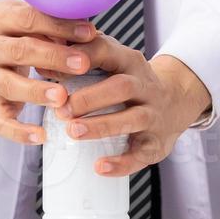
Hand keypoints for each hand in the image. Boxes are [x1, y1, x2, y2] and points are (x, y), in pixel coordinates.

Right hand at [0, 0, 97, 145]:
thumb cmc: (12, 26)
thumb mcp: (26, 13)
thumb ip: (53, 20)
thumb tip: (89, 31)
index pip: (28, 20)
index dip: (59, 27)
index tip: (89, 33)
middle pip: (19, 51)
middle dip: (53, 57)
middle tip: (83, 64)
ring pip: (9, 86)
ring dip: (37, 92)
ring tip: (62, 97)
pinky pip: (0, 122)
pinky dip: (19, 132)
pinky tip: (42, 136)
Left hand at [50, 35, 210, 176]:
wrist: (178, 99)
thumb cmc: (131, 81)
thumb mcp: (114, 62)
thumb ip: (82, 60)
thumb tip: (41, 62)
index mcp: (129, 61)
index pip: (107, 51)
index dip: (82, 58)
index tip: (54, 66)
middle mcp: (145, 86)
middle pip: (121, 87)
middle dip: (90, 98)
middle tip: (61, 109)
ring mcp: (154, 114)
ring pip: (132, 119)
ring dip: (102, 126)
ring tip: (73, 132)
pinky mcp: (157, 142)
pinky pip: (141, 154)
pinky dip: (121, 162)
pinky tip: (99, 167)